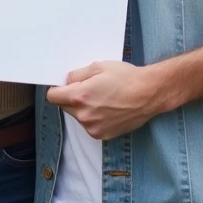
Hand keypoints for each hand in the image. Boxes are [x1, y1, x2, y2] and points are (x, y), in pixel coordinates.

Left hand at [45, 61, 169, 140]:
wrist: (149, 94)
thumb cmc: (126, 77)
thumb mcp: (98, 67)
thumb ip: (76, 75)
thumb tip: (65, 81)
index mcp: (79, 97)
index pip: (53, 97)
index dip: (57, 90)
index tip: (64, 86)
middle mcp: (84, 115)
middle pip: (65, 107)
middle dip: (72, 98)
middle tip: (90, 89)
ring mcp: (93, 128)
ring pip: (78, 117)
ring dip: (84, 109)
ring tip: (103, 99)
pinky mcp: (102, 135)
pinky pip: (90, 126)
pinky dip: (95, 118)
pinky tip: (109, 109)